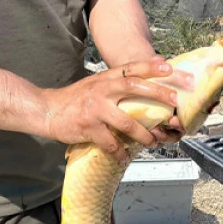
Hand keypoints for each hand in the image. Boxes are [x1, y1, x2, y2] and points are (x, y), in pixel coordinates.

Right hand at [42, 57, 180, 162]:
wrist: (47, 110)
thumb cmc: (75, 99)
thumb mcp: (95, 84)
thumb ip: (116, 82)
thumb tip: (143, 82)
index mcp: (105, 78)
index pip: (132, 67)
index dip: (152, 67)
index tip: (170, 68)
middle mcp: (101, 89)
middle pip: (134, 87)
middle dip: (158, 94)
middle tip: (176, 102)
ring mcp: (95, 109)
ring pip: (127, 122)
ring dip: (144, 134)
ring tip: (153, 141)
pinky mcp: (89, 127)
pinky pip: (110, 143)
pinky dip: (120, 152)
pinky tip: (124, 156)